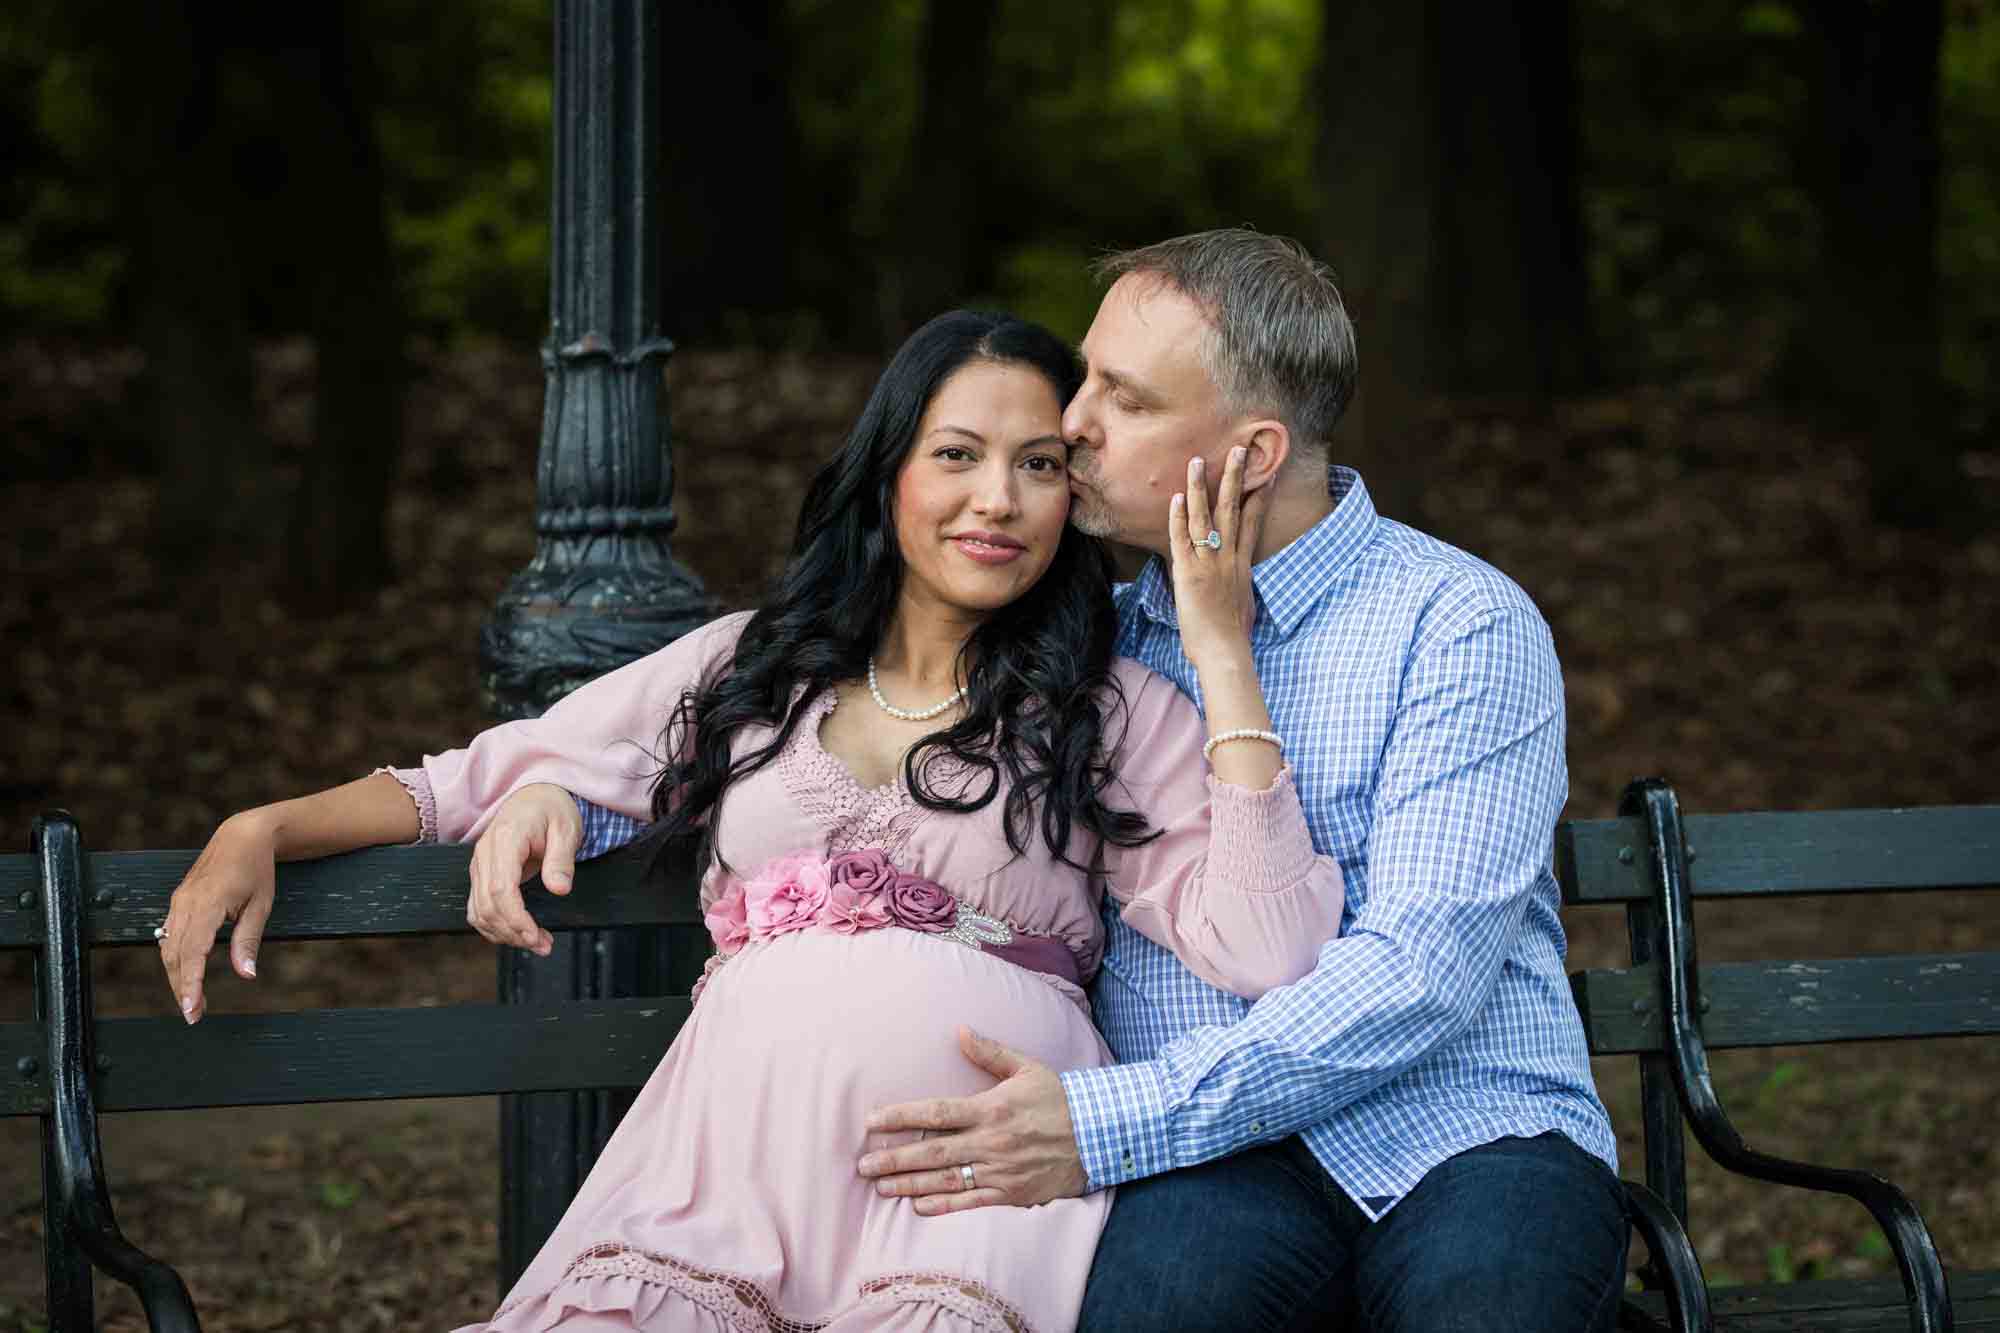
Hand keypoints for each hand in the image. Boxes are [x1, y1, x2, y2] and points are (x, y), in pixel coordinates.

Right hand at [159, 812, 277, 1023]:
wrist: (242, 836)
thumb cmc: (256, 869)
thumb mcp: (260, 905)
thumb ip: (248, 941)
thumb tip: (246, 975)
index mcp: (207, 904)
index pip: (193, 954)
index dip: (190, 984)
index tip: (190, 1009)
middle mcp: (186, 904)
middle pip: (175, 956)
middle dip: (181, 987)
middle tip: (193, 1015)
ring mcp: (178, 902)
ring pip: (168, 948)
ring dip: (176, 976)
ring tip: (191, 1001)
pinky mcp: (178, 902)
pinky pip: (169, 936)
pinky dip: (174, 958)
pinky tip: (184, 974)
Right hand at [465, 783, 583, 955]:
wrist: (536, 795)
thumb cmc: (552, 810)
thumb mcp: (566, 829)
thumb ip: (561, 860)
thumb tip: (559, 889)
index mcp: (505, 839)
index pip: (501, 889)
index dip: (516, 919)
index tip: (535, 936)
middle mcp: (485, 854)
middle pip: (488, 905)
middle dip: (514, 932)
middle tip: (544, 945)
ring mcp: (479, 865)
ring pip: (479, 911)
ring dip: (504, 934)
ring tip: (536, 943)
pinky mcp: (481, 874)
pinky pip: (478, 907)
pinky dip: (494, 926)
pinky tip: (517, 934)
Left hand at [856, 1027, 1088, 1214]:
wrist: (1099, 1136)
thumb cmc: (1059, 1099)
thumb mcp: (1027, 1068)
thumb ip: (990, 1053)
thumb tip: (960, 1031)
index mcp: (991, 1108)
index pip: (937, 1112)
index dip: (901, 1117)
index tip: (872, 1121)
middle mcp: (991, 1141)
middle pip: (933, 1152)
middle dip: (895, 1159)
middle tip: (863, 1165)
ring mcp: (1000, 1171)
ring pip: (946, 1180)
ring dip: (909, 1184)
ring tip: (880, 1187)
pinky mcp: (1011, 1194)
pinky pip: (970, 1202)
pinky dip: (942, 1205)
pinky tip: (917, 1206)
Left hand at [1168, 446, 1268, 667]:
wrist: (1226, 652)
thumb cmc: (1232, 638)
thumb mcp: (1243, 606)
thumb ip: (1238, 589)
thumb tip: (1235, 588)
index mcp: (1242, 566)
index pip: (1253, 523)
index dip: (1259, 498)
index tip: (1266, 476)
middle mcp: (1228, 558)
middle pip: (1233, 509)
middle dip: (1235, 477)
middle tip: (1238, 449)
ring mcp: (1209, 563)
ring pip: (1205, 517)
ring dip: (1200, 487)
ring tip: (1197, 460)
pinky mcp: (1189, 573)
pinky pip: (1182, 539)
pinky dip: (1178, 518)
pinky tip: (1175, 498)